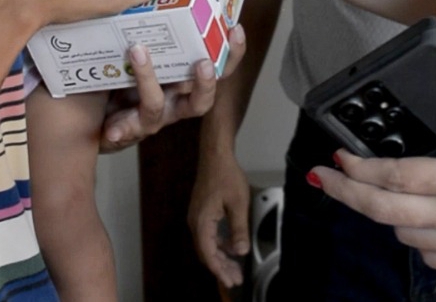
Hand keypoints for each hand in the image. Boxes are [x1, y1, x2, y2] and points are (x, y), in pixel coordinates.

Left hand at [99, 25, 245, 152]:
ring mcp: (153, 119)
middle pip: (202, 100)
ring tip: (138, 49)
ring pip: (157, 106)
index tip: (235, 29)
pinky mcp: (128, 131)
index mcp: (185, 80)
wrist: (101, 115)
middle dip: (205, 82)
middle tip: (203, 62)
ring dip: (148, 78)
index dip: (232, 52)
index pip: (217, 68)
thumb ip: (154, 26)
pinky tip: (111, 129)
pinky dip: (121, 129)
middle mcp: (175, 102)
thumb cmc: (128, 77)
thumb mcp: (144, 49)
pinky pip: (125, 129)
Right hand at [188, 144, 251, 288]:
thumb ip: (239, 229)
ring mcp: (197, 216)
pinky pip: (208, 234)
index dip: (219, 270)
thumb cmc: (226, 176)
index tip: (231, 281)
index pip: (208, 254)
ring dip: (220, 257)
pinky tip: (230, 247)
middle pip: (206, 252)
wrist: (215, 154)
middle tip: (236, 280)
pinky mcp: (201, 211)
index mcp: (202, 222)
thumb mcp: (238, 203)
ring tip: (235, 268)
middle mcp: (195, 222)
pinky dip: (219, 244)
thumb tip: (240, 252)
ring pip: (207, 244)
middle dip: (221, 267)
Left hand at [309, 56, 435, 285]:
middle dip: (345, 193)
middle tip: (320, 177)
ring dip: (378, 215)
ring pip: (403, 237)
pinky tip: (408, 222)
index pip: (397, 177)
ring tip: (363, 192)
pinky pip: (431, 257)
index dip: (359, 167)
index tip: (337, 154)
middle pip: (384, 212)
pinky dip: (411, 239)